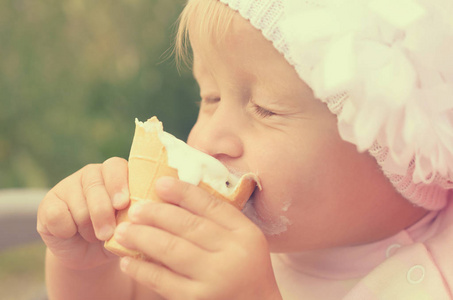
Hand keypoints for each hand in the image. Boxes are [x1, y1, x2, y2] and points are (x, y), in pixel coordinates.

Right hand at [37, 157, 129, 269]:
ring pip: (79, 207)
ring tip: (93, 235)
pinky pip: (57, 216)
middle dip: (103, 215)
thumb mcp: (131, 223)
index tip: (122, 204)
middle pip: (95, 188)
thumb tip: (144, 208)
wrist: (90, 254)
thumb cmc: (117, 234)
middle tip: (107, 234)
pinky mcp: (47, 203)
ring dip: (88, 229)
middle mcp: (92, 174)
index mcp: (116, 173)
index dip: (118, 184)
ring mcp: (67, 185)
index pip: (115, 166)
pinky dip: (66, 231)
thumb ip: (136, 211)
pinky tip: (71, 234)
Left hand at [114, 176, 281, 299]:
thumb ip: (220, 222)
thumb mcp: (244, 242)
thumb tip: (176, 199)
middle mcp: (232, 254)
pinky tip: (128, 261)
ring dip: (143, 237)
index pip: (211, 205)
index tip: (159, 183)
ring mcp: (214, 279)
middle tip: (135, 208)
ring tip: (123, 230)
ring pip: (172, 249)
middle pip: (188, 225)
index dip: (183, 192)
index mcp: (245, 234)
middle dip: (156, 214)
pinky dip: (142, 269)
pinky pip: (163, 281)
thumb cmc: (245, 272)